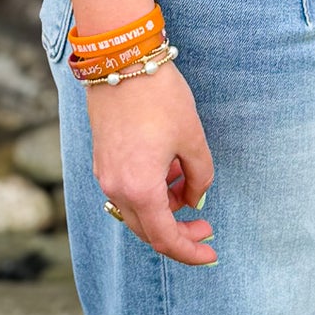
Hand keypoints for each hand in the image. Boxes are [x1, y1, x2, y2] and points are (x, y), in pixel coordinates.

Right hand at [86, 61, 217, 264]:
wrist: (121, 61)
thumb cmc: (160, 97)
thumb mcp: (192, 137)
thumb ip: (200, 175)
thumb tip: (195, 198)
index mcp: (139, 189)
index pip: (166, 239)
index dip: (190, 251)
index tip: (211, 252)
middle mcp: (116, 189)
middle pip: (149, 230)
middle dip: (179, 233)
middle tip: (205, 226)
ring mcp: (105, 175)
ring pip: (137, 211)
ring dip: (164, 209)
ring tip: (188, 183)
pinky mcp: (102, 160)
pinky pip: (127, 192)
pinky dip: (150, 192)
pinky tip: (169, 171)